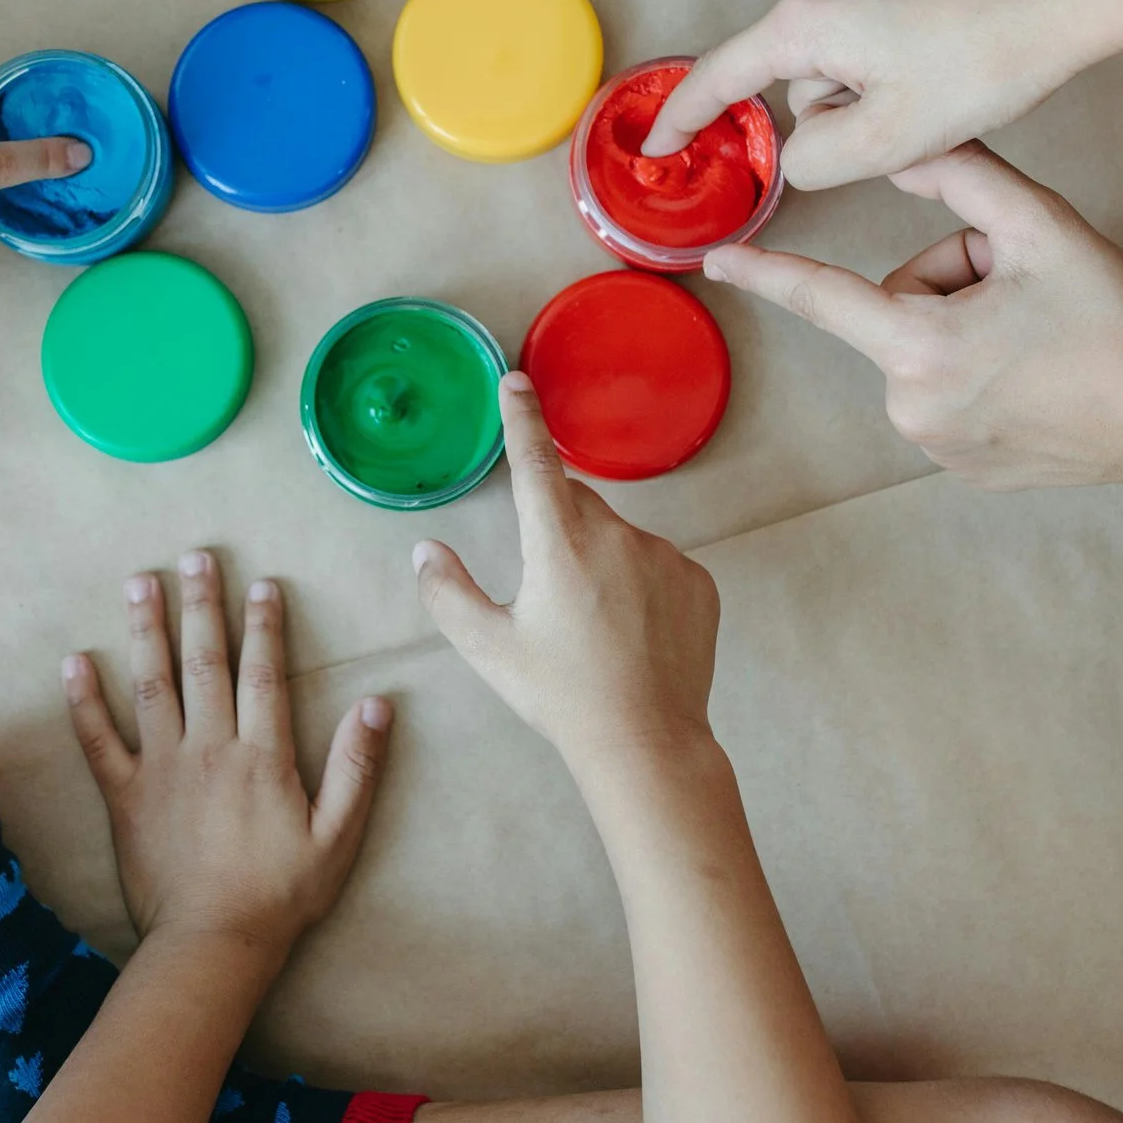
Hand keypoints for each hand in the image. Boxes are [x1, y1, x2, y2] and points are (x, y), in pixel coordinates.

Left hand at [64, 552, 391, 953]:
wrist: (212, 945)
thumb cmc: (281, 895)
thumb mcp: (338, 836)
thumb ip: (357, 768)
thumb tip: (377, 705)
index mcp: (262, 755)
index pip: (263, 673)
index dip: (263, 625)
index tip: (261, 583)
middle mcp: (209, 748)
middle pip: (205, 662)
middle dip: (202, 606)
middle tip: (195, 557)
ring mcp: (161, 769)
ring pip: (152, 685)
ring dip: (147, 631)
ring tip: (140, 583)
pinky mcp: (125, 797)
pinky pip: (99, 741)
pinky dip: (85, 701)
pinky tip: (74, 662)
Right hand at [412, 374, 721, 768]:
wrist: (647, 742)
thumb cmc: (563, 697)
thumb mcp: (490, 649)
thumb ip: (448, 593)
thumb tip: (424, 552)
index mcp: (558, 544)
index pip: (534, 461)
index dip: (521, 418)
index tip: (516, 381)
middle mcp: (615, 536)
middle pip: (575, 507)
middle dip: (557, 533)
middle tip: (549, 597)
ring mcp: (664, 557)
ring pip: (618, 539)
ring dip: (601, 563)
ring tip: (596, 631)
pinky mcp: (697, 582)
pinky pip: (658, 566)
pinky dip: (641, 587)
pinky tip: (632, 636)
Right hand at [644, 0, 1122, 188]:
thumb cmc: (991, 53)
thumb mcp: (892, 139)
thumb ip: (817, 161)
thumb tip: (800, 150)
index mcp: (805, 19)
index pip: (721, 79)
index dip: (683, 120)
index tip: (655, 146)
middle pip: (797, 77)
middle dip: (842, 113)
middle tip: (914, 120)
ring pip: (842, 55)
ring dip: (880, 86)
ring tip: (949, 83)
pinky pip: (877, 24)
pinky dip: (905, 55)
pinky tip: (958, 56)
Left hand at [703, 142, 1122, 490]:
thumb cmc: (1119, 321)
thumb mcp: (1041, 228)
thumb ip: (960, 178)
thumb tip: (904, 149)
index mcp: (921, 345)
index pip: (823, 299)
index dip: (767, 274)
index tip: (716, 264)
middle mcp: (912, 404)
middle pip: (898, 307)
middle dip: (949, 285)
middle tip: (1025, 294)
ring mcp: (933, 444)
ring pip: (921, 350)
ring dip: (965, 329)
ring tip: (1039, 338)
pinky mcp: (957, 466)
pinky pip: (943, 393)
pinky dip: (979, 373)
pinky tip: (1038, 377)